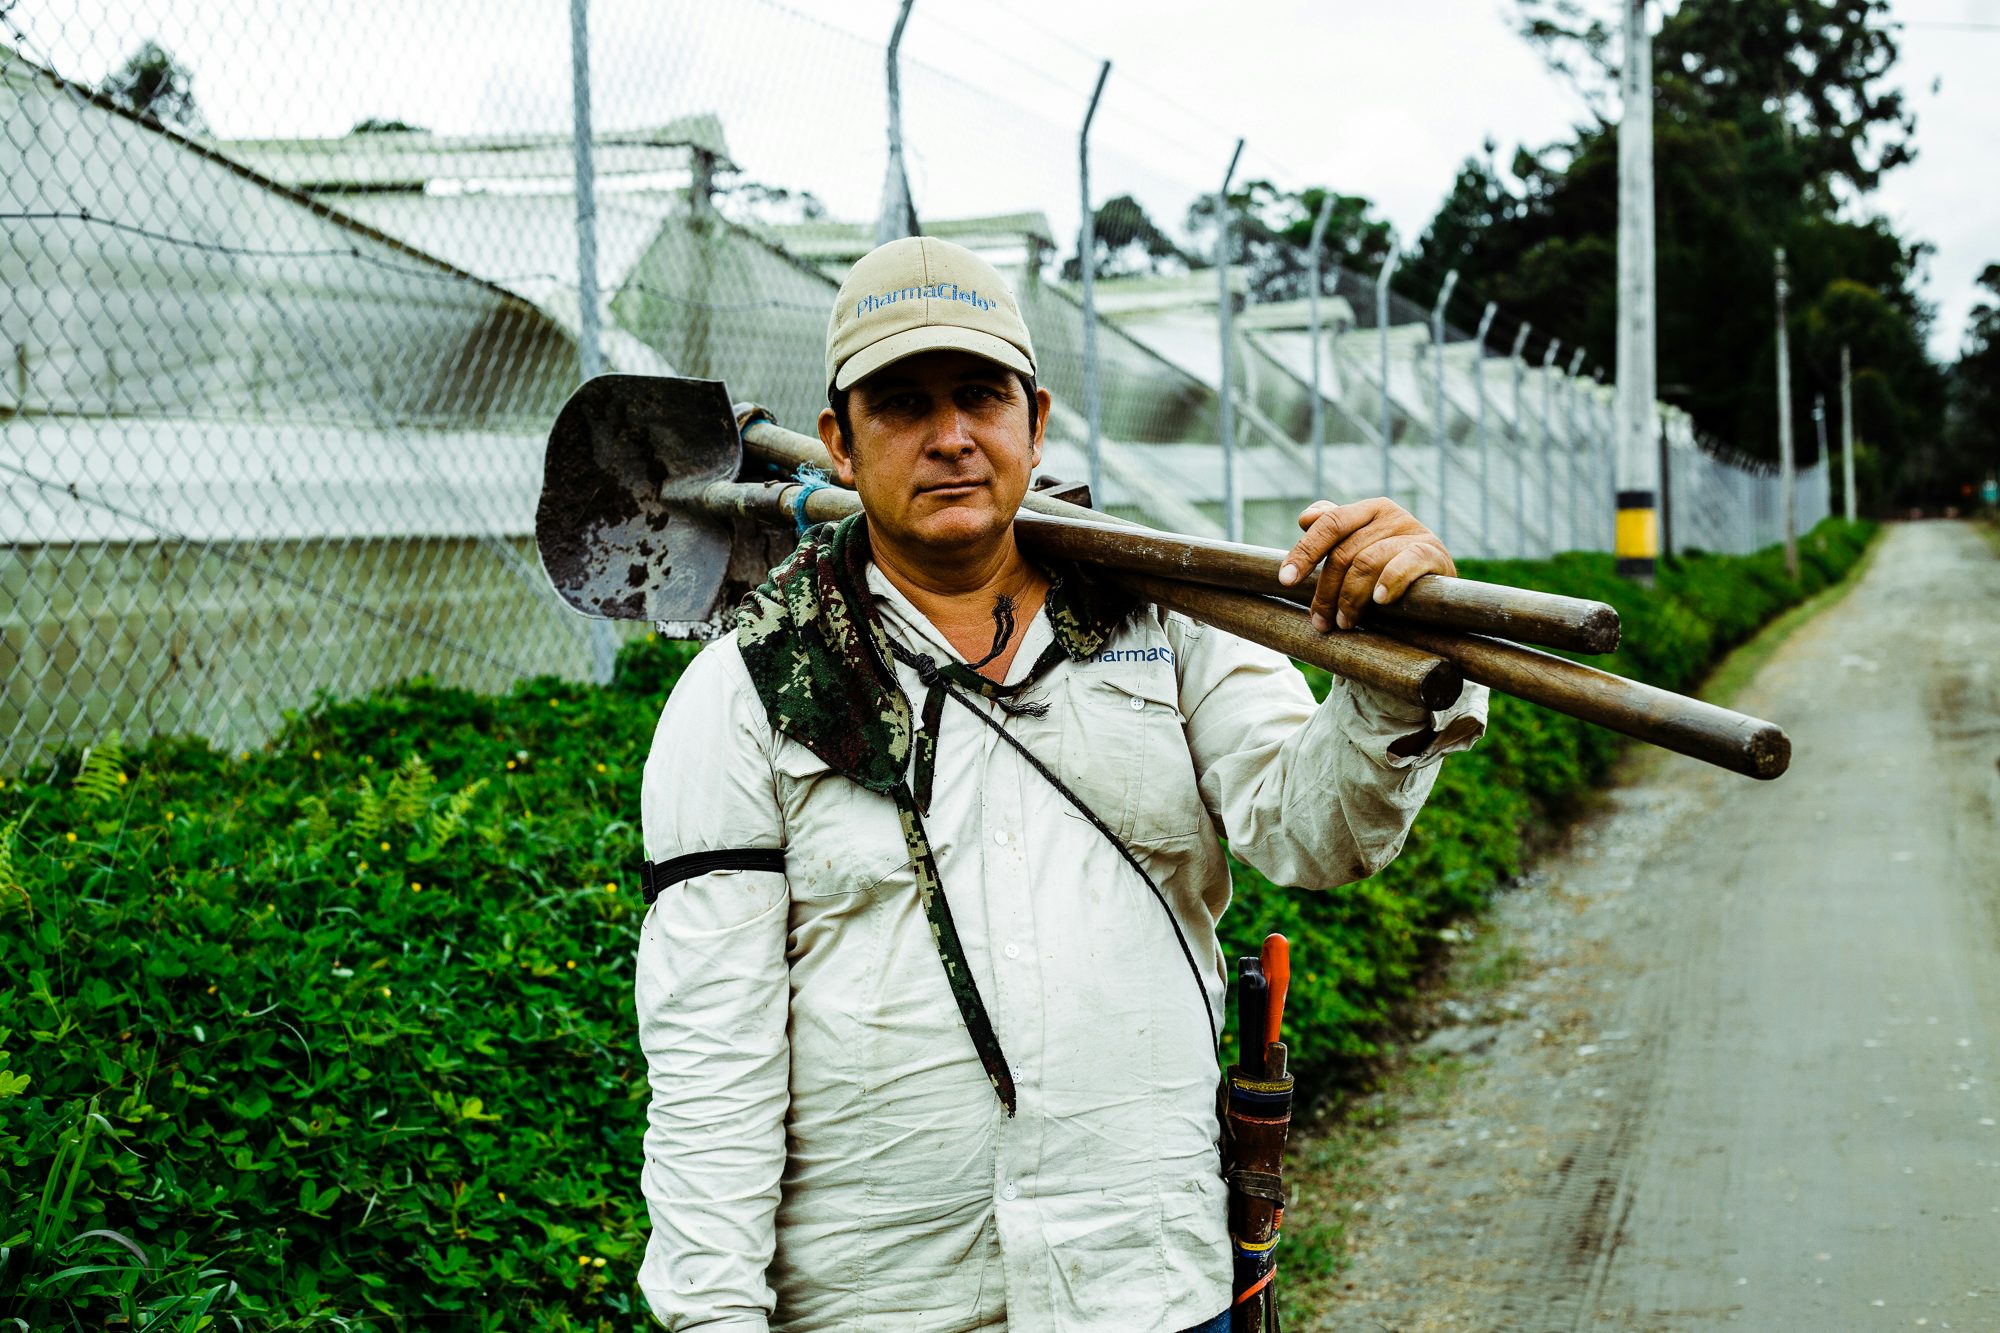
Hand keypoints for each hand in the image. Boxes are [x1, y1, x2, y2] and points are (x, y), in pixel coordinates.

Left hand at [1276, 498, 1455, 632]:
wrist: (1437, 593)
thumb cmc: (1389, 572)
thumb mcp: (1360, 551)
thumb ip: (1334, 534)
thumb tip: (1305, 518)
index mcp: (1368, 510)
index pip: (1330, 523)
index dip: (1305, 551)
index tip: (1285, 580)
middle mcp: (1391, 514)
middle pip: (1344, 551)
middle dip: (1326, 591)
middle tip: (1321, 621)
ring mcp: (1414, 532)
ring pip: (1367, 562)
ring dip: (1351, 598)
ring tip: (1346, 623)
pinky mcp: (1434, 553)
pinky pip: (1405, 564)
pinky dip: (1390, 582)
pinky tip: (1380, 602)